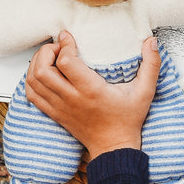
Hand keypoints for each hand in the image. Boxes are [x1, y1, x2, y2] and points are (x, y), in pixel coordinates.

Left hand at [24, 31, 159, 159]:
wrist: (114, 146)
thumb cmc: (128, 119)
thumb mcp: (146, 91)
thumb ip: (151, 64)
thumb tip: (151, 41)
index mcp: (92, 90)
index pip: (66, 62)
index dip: (64, 45)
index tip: (69, 36)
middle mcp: (72, 99)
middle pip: (42, 70)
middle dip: (46, 52)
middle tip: (57, 46)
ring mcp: (60, 107)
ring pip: (33, 82)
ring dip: (37, 64)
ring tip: (50, 57)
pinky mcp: (54, 114)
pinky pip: (32, 95)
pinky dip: (32, 81)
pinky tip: (43, 74)